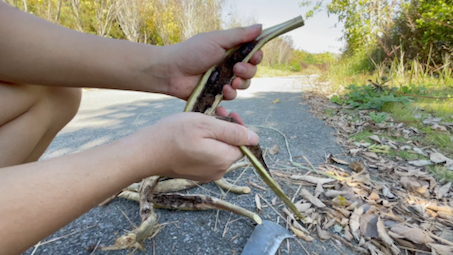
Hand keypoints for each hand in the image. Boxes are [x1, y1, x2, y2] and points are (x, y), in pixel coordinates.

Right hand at [131, 112, 258, 181]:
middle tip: (213, 113)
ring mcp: (207, 175)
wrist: (146, 153)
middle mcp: (219, 171)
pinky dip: (205, 146)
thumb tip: (255, 138)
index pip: (244, 143)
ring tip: (201, 123)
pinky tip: (192, 136)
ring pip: (220, 152)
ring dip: (215, 136)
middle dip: (226, 130)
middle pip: (232, 148)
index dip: (237, 126)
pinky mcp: (196, 175)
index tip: (225, 112)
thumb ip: (233, 132)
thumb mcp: (206, 125)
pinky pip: (208, 158)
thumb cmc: (174, 135)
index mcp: (225, 159)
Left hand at [161, 25, 263, 99]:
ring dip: (241, 83)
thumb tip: (261, 26)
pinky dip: (230, 93)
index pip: (252, 54)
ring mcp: (224, 80)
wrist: (172, 72)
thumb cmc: (192, 52)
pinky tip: (223, 90)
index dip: (256, 56)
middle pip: (252, 70)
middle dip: (248, 71)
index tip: (254, 56)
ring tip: (231, 80)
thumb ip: (239, 35)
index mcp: (231, 50)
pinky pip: (233, 96)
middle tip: (237, 69)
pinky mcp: (218, 93)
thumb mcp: (217, 40)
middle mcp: (229, 65)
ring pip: (244, 84)